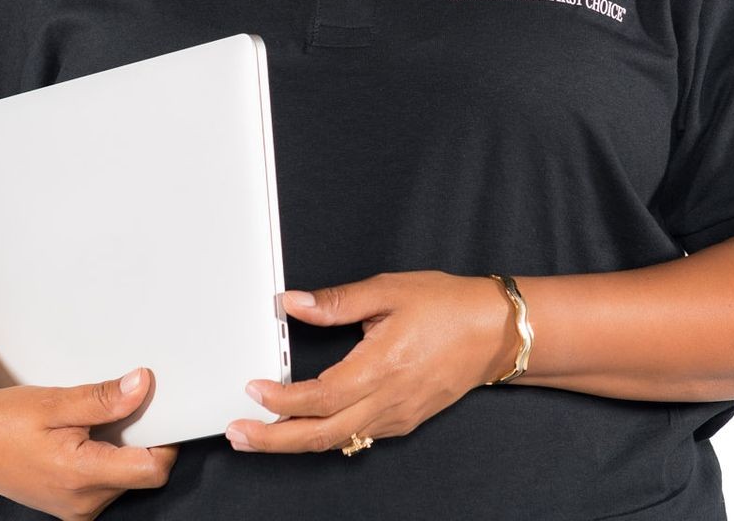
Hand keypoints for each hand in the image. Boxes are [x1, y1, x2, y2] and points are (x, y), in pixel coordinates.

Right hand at [0, 370, 177, 520]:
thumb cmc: (4, 422)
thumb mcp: (53, 402)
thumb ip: (101, 399)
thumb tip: (142, 385)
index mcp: (81, 476)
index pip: (151, 470)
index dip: (165, 440)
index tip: (160, 410)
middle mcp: (83, 501)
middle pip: (141, 473)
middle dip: (141, 439)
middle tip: (121, 407)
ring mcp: (77, 508)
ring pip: (125, 479)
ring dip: (122, 450)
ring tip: (93, 423)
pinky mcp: (72, 506)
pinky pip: (106, 484)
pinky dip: (106, 459)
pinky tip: (85, 438)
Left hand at [226, 271, 510, 454]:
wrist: (495, 332)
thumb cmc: (447, 307)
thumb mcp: (389, 291)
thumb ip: (337, 302)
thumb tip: (292, 303)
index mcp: (381, 367)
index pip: (320, 398)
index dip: (281, 400)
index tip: (253, 391)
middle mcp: (388, 401)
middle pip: (321, 435)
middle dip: (274, 440)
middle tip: (238, 436)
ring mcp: (397, 416)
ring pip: (338, 441)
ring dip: (295, 442)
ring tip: (260, 435)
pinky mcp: (404, 421)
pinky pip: (358, 437)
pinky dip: (326, 437)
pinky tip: (307, 428)